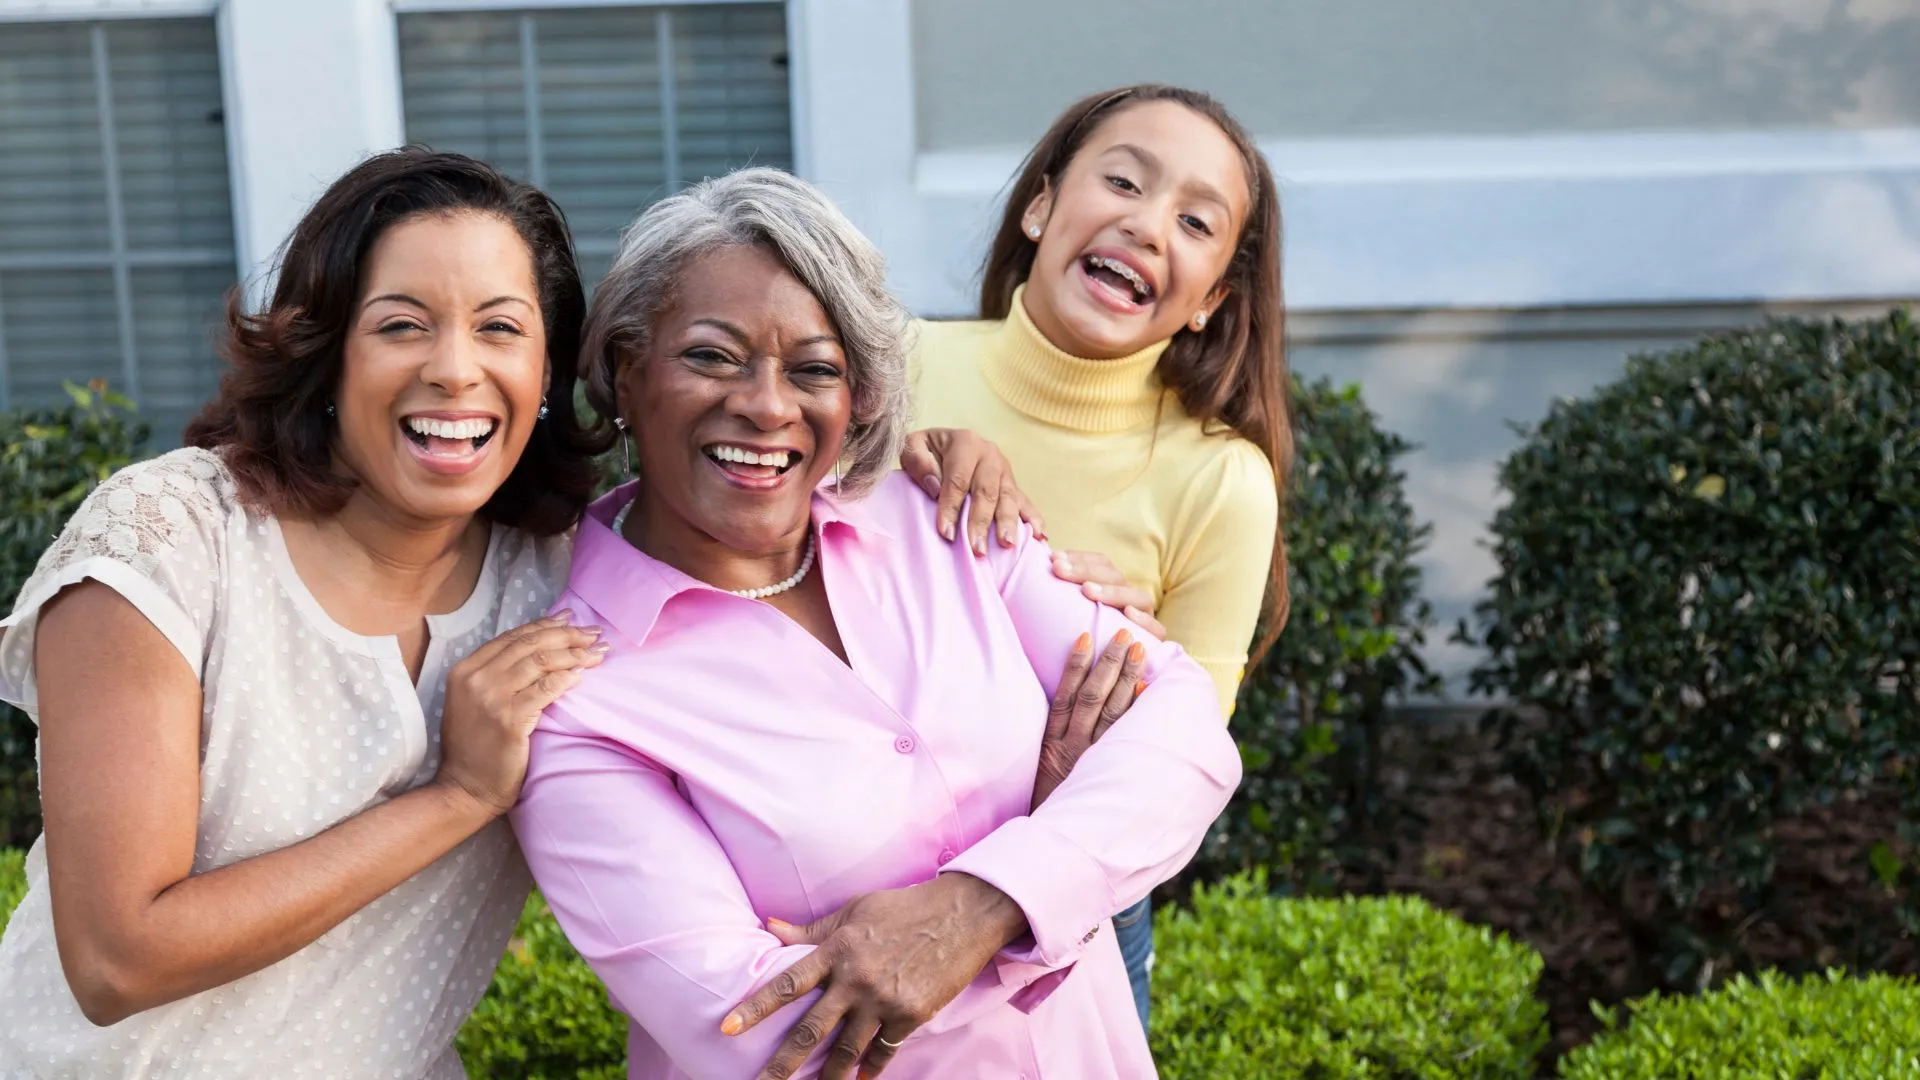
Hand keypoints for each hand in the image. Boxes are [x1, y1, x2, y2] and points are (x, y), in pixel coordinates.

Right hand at [433, 611, 607, 815]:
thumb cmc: (476, 747)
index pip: (513, 637)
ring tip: (597, 653)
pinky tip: (583, 674)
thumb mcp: (475, 700)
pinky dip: (567, 678)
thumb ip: (498, 673)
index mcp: (465, 669)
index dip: (545, 625)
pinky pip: (545, 690)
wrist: (466, 788)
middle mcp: (476, 678)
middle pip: (530, 644)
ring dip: (574, 654)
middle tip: (593, 633)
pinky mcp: (509, 720)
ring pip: (540, 662)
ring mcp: (491, 698)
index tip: (571, 620)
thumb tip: (539, 646)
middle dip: (567, 635)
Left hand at [724, 873, 1026, 1078]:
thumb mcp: (853, 910)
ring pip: (845, 1051)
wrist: (961, 915)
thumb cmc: (902, 908)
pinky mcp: (910, 1015)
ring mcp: (884, 1001)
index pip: (787, 983)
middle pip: (810, 1030)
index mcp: (836, 949)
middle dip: (781, 1064)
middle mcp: (856, 979)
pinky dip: (868, 1070)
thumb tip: (770, 926)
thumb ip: (811, 928)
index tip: (728, 1029)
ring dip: (825, 1078)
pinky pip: (882, 1051)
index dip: (755, 1007)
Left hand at [899, 428, 1044, 554]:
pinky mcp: (1012, 484)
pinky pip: (1025, 501)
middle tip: (977, 548)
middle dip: (981, 521)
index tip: (946, 534)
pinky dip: (1034, 518)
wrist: (942, 445)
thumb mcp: (912, 447)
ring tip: (1006, 545)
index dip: (952, 507)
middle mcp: (989, 454)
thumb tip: (935, 485)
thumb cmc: (925, 452)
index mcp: (965, 442)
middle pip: (987, 491)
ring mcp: (1004, 469)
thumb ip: (918, 462)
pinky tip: (1040, 536)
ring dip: (1008, 523)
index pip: (958, 480)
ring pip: (1008, 497)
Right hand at [1033, 630, 1146, 811]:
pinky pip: (1124, 740)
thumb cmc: (1049, 806)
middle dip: (1110, 664)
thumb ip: (1056, 743)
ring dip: (1127, 680)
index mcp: (1052, 744)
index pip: (1065, 694)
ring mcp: (1094, 762)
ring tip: (1140, 651)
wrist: (1050, 845)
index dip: (1075, 664)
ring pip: (1112, 714)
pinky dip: (1136, 714)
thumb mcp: (1043, 771)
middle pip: (1093, 697)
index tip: (1086, 636)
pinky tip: (1148, 691)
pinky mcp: (1107, 775)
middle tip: (1125, 634)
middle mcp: (1073, 749)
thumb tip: (1071, 706)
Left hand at [1050, 551, 1165, 639]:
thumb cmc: (1078, 645)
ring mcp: (1144, 618)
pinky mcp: (1154, 641)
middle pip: (1116, 576)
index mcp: (1112, 588)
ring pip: (1138, 597)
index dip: (1080, 558)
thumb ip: (1059, 593)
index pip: (1102, 563)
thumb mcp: (1068, 616)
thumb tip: (1043, 564)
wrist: (1101, 682)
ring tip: (1086, 591)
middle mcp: (1130, 599)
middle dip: (1086, 570)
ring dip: (1111, 591)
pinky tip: (1128, 613)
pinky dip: (1143, 619)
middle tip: (1059, 569)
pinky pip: (1157, 629)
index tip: (1054, 559)